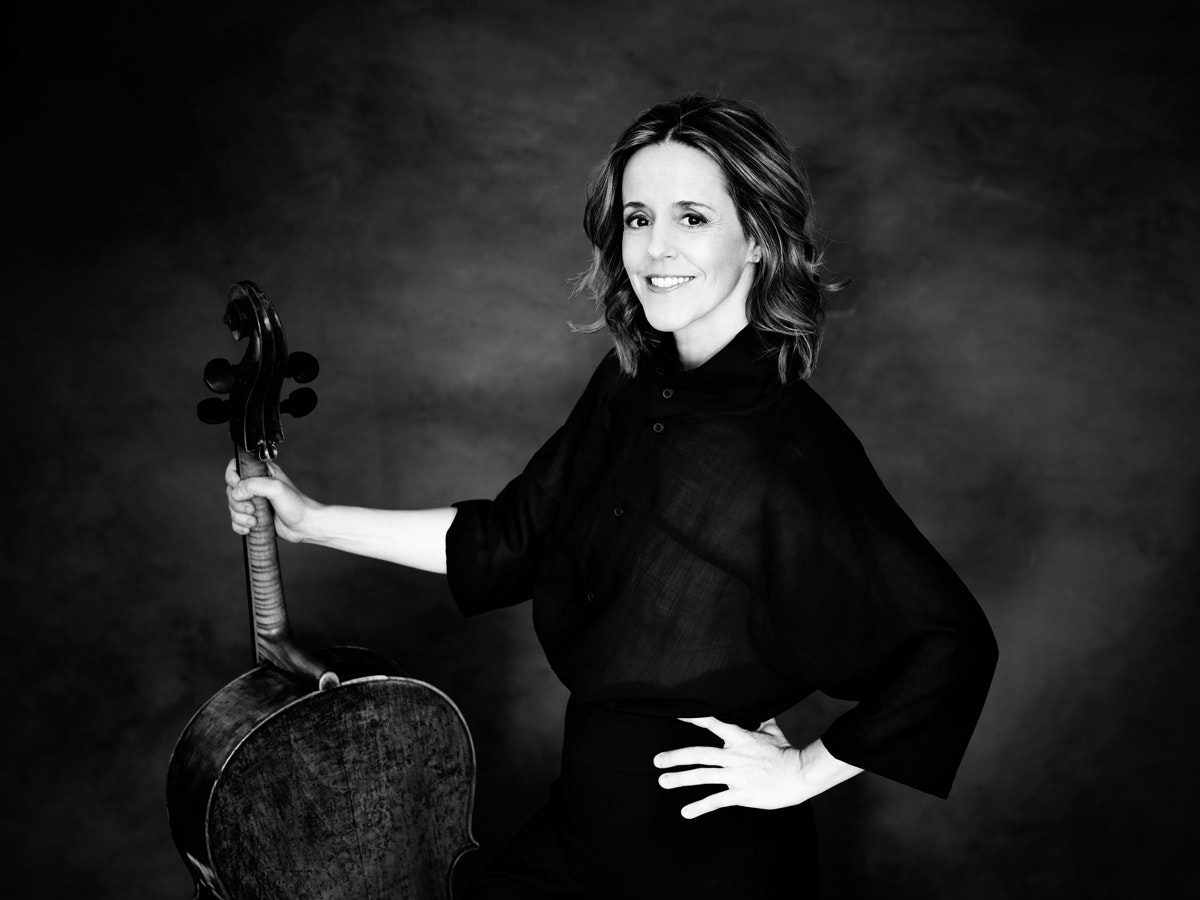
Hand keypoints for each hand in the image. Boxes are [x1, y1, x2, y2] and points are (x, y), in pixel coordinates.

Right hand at [224, 458, 318, 542]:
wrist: (305, 526)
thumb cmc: (297, 505)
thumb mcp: (277, 489)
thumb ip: (255, 485)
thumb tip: (236, 492)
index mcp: (262, 473)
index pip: (236, 467)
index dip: (232, 477)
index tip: (238, 486)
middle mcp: (256, 486)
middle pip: (231, 490)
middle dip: (238, 503)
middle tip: (253, 510)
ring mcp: (254, 502)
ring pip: (233, 507)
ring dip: (240, 516)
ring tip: (254, 521)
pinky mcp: (254, 516)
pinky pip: (236, 520)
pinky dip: (239, 525)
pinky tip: (250, 528)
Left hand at [653, 717, 807, 818]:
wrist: (800, 774)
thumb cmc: (787, 751)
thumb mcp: (772, 731)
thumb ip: (761, 721)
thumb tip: (759, 710)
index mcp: (740, 737)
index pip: (712, 723)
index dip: (694, 718)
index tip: (675, 714)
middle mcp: (733, 756)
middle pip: (699, 754)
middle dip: (675, 757)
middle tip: (657, 760)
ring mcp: (736, 776)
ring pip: (702, 776)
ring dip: (680, 779)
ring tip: (663, 781)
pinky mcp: (742, 794)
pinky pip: (716, 801)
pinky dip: (699, 807)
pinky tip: (685, 812)